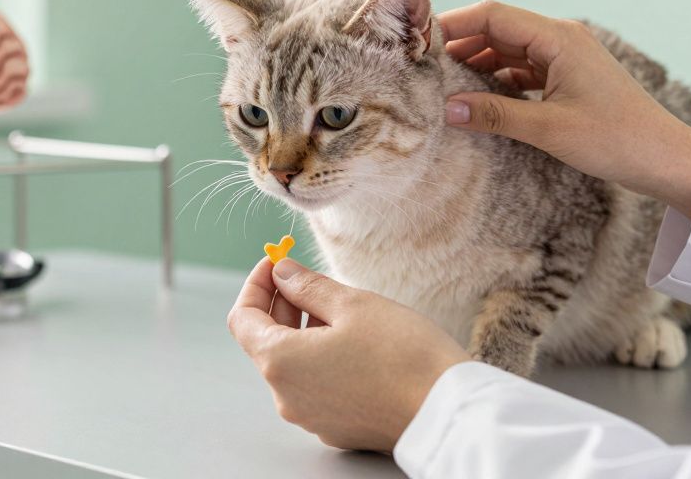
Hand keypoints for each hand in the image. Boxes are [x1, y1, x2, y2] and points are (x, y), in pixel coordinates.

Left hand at [227, 257, 469, 451]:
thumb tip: (282, 273)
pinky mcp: (336, 428)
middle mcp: (287, 396)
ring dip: (305, 331)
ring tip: (342, 309)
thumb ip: (308, 286)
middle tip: (313, 279)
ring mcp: (311, 417)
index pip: (242, 318)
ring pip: (293, 364)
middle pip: (266, 342)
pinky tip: (356, 343)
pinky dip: (323, 359)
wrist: (447, 412)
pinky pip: (316, 386)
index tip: (277, 262)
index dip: (257, 284)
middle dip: (284, 305)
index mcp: (280, 362)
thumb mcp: (352, 304)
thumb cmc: (404, 355)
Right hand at [439, 0, 690, 218]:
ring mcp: (564, 57)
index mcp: (558, 37)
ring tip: (443, 84)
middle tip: (422, 67)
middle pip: (496, 28)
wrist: (665, 158)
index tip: (418, 42)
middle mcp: (560, 38)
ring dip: (476, 63)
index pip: (492, 15)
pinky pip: (521, 69)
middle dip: (459, 44)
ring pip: (506, 49)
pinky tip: (477, 98)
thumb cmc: (616, 140)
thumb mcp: (548, 129)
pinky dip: (496, 79)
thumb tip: (447, 109)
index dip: (452, 24)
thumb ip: (494, 115)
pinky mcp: (567, 77)